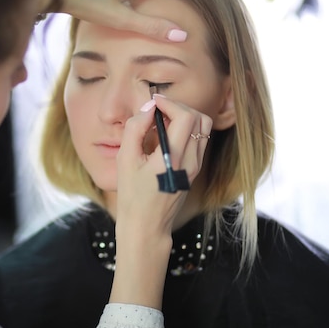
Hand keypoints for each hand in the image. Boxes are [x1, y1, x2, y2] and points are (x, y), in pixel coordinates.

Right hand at [109, 94, 211, 308]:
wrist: (146, 225)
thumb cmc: (132, 195)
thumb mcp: (125, 160)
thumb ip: (135, 129)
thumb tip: (148, 107)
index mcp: (173, 157)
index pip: (185, 117)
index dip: (170, 103)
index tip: (153, 102)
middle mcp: (190, 161)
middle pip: (199, 119)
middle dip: (178, 107)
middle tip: (158, 109)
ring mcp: (195, 166)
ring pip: (203, 128)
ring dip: (185, 117)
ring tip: (163, 120)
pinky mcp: (195, 170)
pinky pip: (198, 140)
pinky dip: (186, 130)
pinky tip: (167, 135)